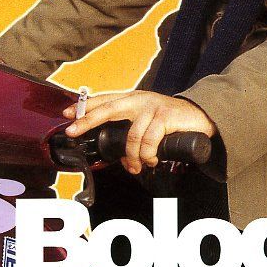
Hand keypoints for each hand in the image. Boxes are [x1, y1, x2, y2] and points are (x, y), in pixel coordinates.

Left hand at [63, 90, 216, 173]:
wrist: (200, 117)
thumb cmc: (170, 121)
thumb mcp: (146, 120)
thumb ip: (130, 128)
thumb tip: (110, 149)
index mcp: (132, 99)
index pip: (104, 100)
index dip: (85, 107)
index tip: (67, 114)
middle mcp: (140, 100)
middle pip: (108, 108)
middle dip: (89, 120)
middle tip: (74, 131)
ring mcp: (153, 107)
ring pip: (131, 136)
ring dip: (132, 156)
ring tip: (136, 166)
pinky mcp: (165, 116)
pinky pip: (149, 141)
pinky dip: (148, 155)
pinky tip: (151, 160)